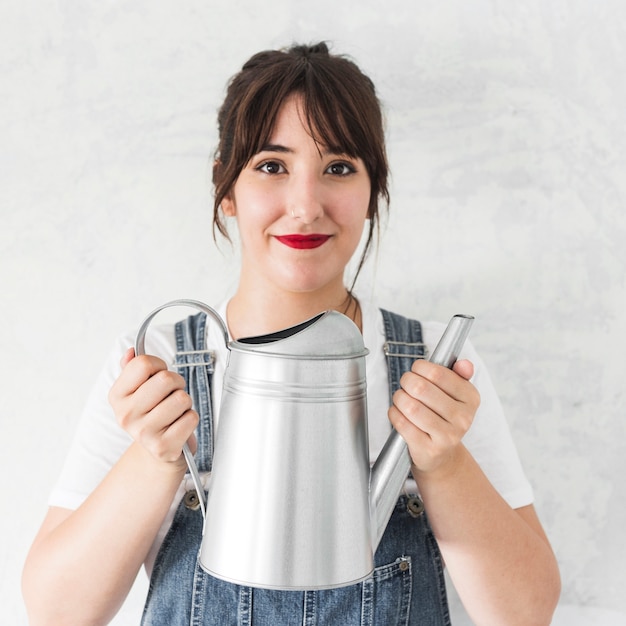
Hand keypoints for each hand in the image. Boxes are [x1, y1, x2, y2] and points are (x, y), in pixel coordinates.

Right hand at [108, 348, 198, 467]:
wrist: (158, 450)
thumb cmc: (152, 413)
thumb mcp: (138, 390)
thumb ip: (133, 368)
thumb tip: (131, 351)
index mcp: (117, 396)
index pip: (143, 363)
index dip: (159, 365)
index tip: (158, 375)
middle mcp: (126, 415)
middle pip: (166, 379)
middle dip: (176, 383)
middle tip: (171, 394)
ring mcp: (143, 433)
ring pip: (181, 398)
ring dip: (185, 402)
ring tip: (175, 411)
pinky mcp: (163, 447)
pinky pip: (191, 418)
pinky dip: (190, 418)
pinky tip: (179, 425)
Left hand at [388, 359, 479, 475]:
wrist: (442, 456)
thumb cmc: (444, 417)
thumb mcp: (456, 394)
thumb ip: (459, 374)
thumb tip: (464, 364)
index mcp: (471, 398)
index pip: (438, 374)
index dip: (420, 367)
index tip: (416, 370)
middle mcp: (462, 418)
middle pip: (420, 388)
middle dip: (406, 381)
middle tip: (406, 383)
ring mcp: (447, 436)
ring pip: (410, 407)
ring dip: (399, 398)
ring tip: (401, 399)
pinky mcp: (429, 450)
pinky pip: (402, 424)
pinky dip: (394, 414)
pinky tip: (398, 413)